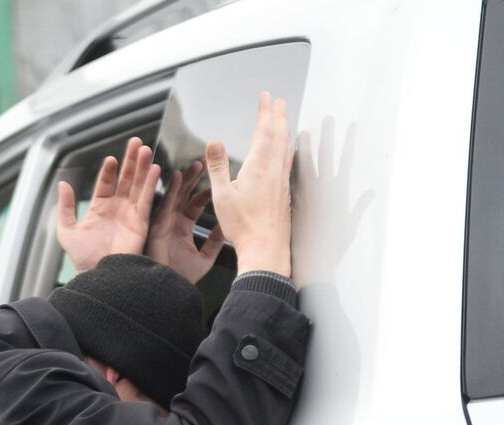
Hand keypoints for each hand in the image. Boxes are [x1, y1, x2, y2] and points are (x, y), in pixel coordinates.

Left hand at [52, 136, 159, 273]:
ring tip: (145, 150)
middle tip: (136, 142)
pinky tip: (153, 170)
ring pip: (138, 185)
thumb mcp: (67, 231)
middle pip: (126, 179)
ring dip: (143, 167)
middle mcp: (117, 209)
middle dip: (130, 161)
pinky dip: (151, 184)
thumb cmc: (83, 259)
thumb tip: (63, 184)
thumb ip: (65, 208)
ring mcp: (130, 214)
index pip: (106, 183)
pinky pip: (147, 200)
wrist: (98, 276)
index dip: (109, 170)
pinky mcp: (142, 222)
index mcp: (99, 209)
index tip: (110, 158)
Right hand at [144, 160, 225, 283]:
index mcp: (183, 230)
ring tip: (193, 165)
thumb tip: (227, 228)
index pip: (195, 206)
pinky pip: (165, 203)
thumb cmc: (182, 278)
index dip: (203, 193)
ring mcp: (165, 224)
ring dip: (183, 180)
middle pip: (184, 196)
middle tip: (202, 164)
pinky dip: (170, 190)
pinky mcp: (158, 225)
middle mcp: (173, 224)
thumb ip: (215, 242)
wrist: (168, 289)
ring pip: (175, 196)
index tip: (215, 181)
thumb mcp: (205, 258)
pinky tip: (176, 176)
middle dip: (192, 180)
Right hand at [207, 92, 293, 276]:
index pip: (264, 131)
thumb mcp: (222, 195)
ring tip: (285, 119)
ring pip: (287, 147)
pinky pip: (289, 162)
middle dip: (278, 115)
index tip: (266, 96)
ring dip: (286, 129)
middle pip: (279, 135)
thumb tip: (214, 142)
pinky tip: (288, 152)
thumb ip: (218, 167)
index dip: (265, 112)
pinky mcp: (285, 192)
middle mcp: (274, 170)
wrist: (266, 247)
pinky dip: (289, 148)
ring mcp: (282, 181)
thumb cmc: (243, 226)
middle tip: (279, 101)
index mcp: (258, 167)